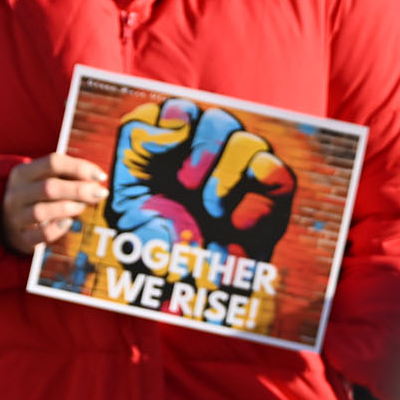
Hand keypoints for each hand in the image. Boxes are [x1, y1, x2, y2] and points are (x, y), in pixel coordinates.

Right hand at [0, 152, 106, 255]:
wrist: (5, 224)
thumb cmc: (34, 197)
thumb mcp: (41, 180)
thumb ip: (65, 176)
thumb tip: (96, 178)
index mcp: (22, 173)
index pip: (52, 162)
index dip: (79, 167)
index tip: (100, 175)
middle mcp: (16, 193)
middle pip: (49, 187)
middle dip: (79, 189)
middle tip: (100, 193)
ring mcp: (16, 217)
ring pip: (42, 211)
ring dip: (69, 207)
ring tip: (82, 206)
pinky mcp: (21, 238)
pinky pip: (42, 235)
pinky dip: (59, 229)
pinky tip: (68, 223)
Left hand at [108, 98, 296, 261]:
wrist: (179, 290)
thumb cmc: (149, 243)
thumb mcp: (124, 193)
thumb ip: (136, 145)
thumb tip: (172, 127)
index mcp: (172, 146)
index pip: (179, 109)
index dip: (170, 121)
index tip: (154, 153)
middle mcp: (212, 153)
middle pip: (219, 118)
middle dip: (202, 150)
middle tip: (184, 186)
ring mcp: (245, 172)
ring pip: (249, 142)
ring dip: (225, 175)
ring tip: (209, 210)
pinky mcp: (271, 197)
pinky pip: (275, 175)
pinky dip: (253, 200)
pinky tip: (233, 225)